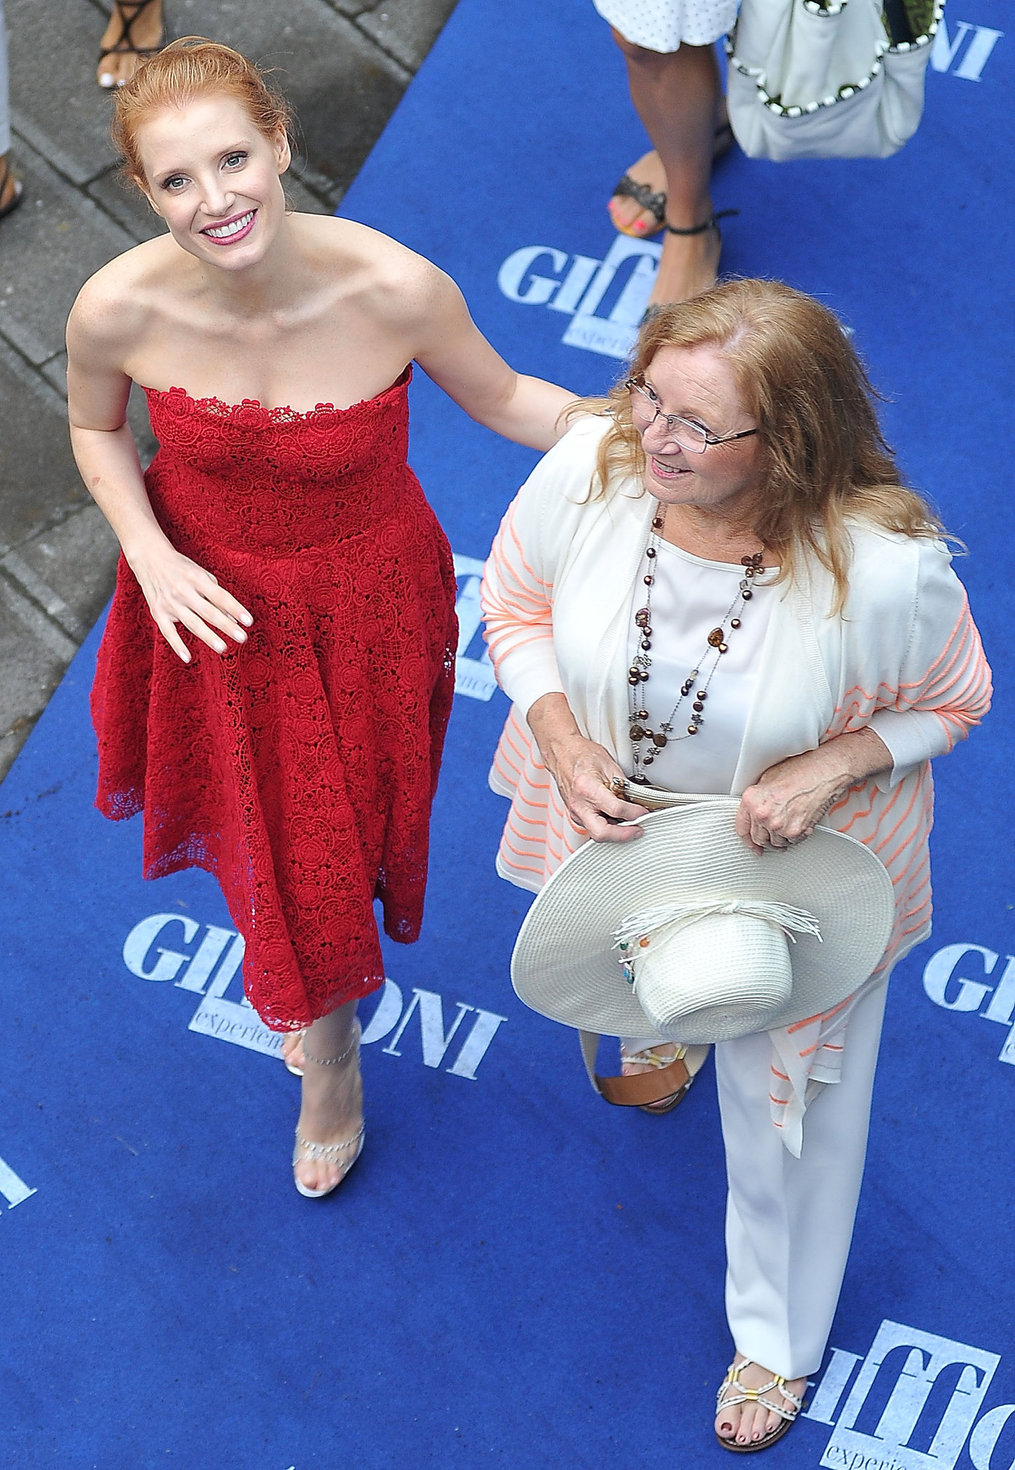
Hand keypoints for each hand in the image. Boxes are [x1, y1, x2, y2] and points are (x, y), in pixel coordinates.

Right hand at [128, 541, 252, 663]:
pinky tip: (188, 657)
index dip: (236, 609)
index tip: (249, 622)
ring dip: (208, 637)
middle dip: (227, 626)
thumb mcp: (201, 574)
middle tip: (243, 638)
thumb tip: (233, 618)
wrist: (149, 558)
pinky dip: (177, 645)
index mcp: (197, 578)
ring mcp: (170, 603)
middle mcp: (183, 591)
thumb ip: (216, 595)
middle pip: (209, 612)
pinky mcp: (158, 612)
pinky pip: (168, 632)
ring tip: (223, 648)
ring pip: (192, 623)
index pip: (221, 597)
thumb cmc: (182, 568)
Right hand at [543, 731, 648, 842]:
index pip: (616, 809)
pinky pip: (593, 828)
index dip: (634, 813)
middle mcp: (579, 804)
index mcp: (587, 788)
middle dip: (623, 835)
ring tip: (630, 824)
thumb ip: (624, 786)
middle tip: (638, 830)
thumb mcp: (609, 765)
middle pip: (602, 833)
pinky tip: (616, 821)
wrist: (562, 754)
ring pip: (597, 834)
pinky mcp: (576, 815)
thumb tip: (637, 800)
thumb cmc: (582, 755)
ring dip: (615, 833)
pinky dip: (607, 827)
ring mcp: (575, 812)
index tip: (644, 813)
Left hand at [736, 730, 890, 853]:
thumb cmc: (800, 771)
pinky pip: (791, 843)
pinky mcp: (796, 832)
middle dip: (763, 839)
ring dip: (778, 840)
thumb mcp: (767, 779)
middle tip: (770, 836)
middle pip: (758, 839)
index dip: (746, 838)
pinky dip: (792, 838)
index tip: (750, 843)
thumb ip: (757, 799)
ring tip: (785, 828)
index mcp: (751, 801)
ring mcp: (779, 826)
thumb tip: (754, 811)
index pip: (742, 828)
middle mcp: (763, 815)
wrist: (823, 773)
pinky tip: (795, 826)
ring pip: (775, 844)